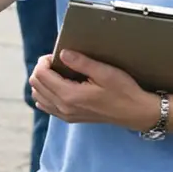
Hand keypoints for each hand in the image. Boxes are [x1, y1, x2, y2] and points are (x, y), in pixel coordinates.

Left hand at [30, 51, 160, 130]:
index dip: (44, 61)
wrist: (136, 112)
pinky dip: (45, 93)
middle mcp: (63, 108)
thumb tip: (61, 53)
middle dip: (41, 69)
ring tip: (57, 72)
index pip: (41, 75)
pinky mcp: (70, 118)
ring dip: (42, 81)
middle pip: (36, 85)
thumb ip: (81, 62)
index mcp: (69, 96)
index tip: (55, 55)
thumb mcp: (105, 72)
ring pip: (38, 96)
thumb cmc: (123, 91)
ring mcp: (65, 115)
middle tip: (56, 61)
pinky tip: (57, 86)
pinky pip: (46, 106)